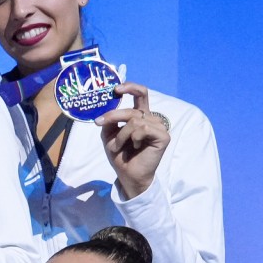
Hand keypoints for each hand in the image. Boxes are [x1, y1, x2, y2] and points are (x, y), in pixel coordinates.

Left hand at [97, 82, 167, 199]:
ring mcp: (159, 126)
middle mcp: (151, 118)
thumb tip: (106, 110)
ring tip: (120, 146)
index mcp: (140, 115)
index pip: (141, 94)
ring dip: (121, 135)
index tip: (116, 89)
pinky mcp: (163, 136)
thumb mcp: (109, 135)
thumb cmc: (120, 155)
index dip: (131, 87)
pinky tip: (136, 147)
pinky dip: (133, 138)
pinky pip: (143, 129)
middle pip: (132, 109)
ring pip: (135, 120)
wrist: (128, 174)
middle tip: (99, 122)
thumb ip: (109, 121)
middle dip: (113, 116)